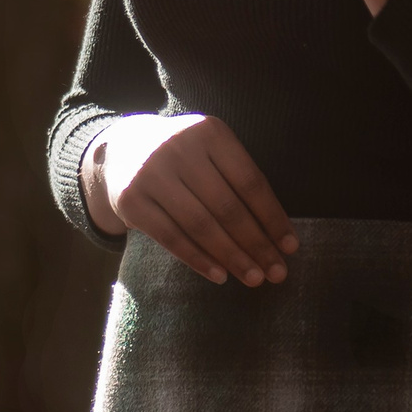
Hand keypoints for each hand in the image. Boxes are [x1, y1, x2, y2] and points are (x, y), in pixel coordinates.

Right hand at [84, 114, 297, 285]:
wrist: (120, 149)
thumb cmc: (183, 156)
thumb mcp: (210, 150)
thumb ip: (237, 180)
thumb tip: (277, 234)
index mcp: (209, 132)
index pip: (250, 181)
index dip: (272, 217)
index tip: (291, 248)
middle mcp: (179, 148)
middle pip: (227, 206)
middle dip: (257, 244)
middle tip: (278, 273)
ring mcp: (152, 173)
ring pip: (201, 225)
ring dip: (232, 257)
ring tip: (254, 279)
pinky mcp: (131, 200)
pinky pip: (171, 237)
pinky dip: (198, 259)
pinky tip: (220, 275)